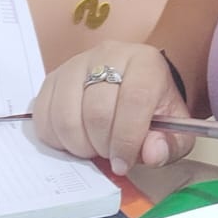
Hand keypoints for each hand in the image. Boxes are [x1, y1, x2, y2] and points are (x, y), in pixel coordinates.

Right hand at [33, 42, 194, 174]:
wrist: (133, 86)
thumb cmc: (153, 108)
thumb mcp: (174, 129)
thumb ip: (169, 144)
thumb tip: (151, 154)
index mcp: (146, 63)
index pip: (134, 99)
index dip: (127, 138)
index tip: (123, 163)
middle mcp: (109, 55)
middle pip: (96, 109)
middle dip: (101, 145)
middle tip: (108, 155)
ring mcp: (76, 63)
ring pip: (66, 113)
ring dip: (77, 144)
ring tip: (92, 148)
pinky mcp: (53, 77)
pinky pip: (43, 114)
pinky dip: (56, 138)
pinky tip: (74, 140)